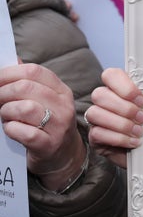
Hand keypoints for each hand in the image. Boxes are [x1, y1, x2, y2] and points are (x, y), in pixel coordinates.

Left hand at [0, 63, 85, 190]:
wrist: (63, 157)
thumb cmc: (47, 126)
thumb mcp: (44, 101)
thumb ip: (29, 81)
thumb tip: (12, 60)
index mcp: (61, 90)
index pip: (34, 71)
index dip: (8, 73)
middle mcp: (64, 106)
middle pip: (26, 87)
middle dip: (3, 93)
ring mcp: (58, 126)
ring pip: (25, 108)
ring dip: (6, 111)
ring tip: (6, 117)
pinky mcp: (49, 145)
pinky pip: (23, 132)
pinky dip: (11, 129)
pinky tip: (12, 130)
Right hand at [85, 68, 142, 168]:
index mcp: (117, 89)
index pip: (110, 75)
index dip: (125, 87)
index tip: (141, 100)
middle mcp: (103, 102)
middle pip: (100, 94)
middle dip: (124, 108)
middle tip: (142, 118)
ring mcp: (96, 119)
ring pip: (95, 113)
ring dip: (121, 124)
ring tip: (138, 132)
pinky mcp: (94, 137)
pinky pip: (98, 133)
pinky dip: (118, 138)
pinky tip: (132, 142)